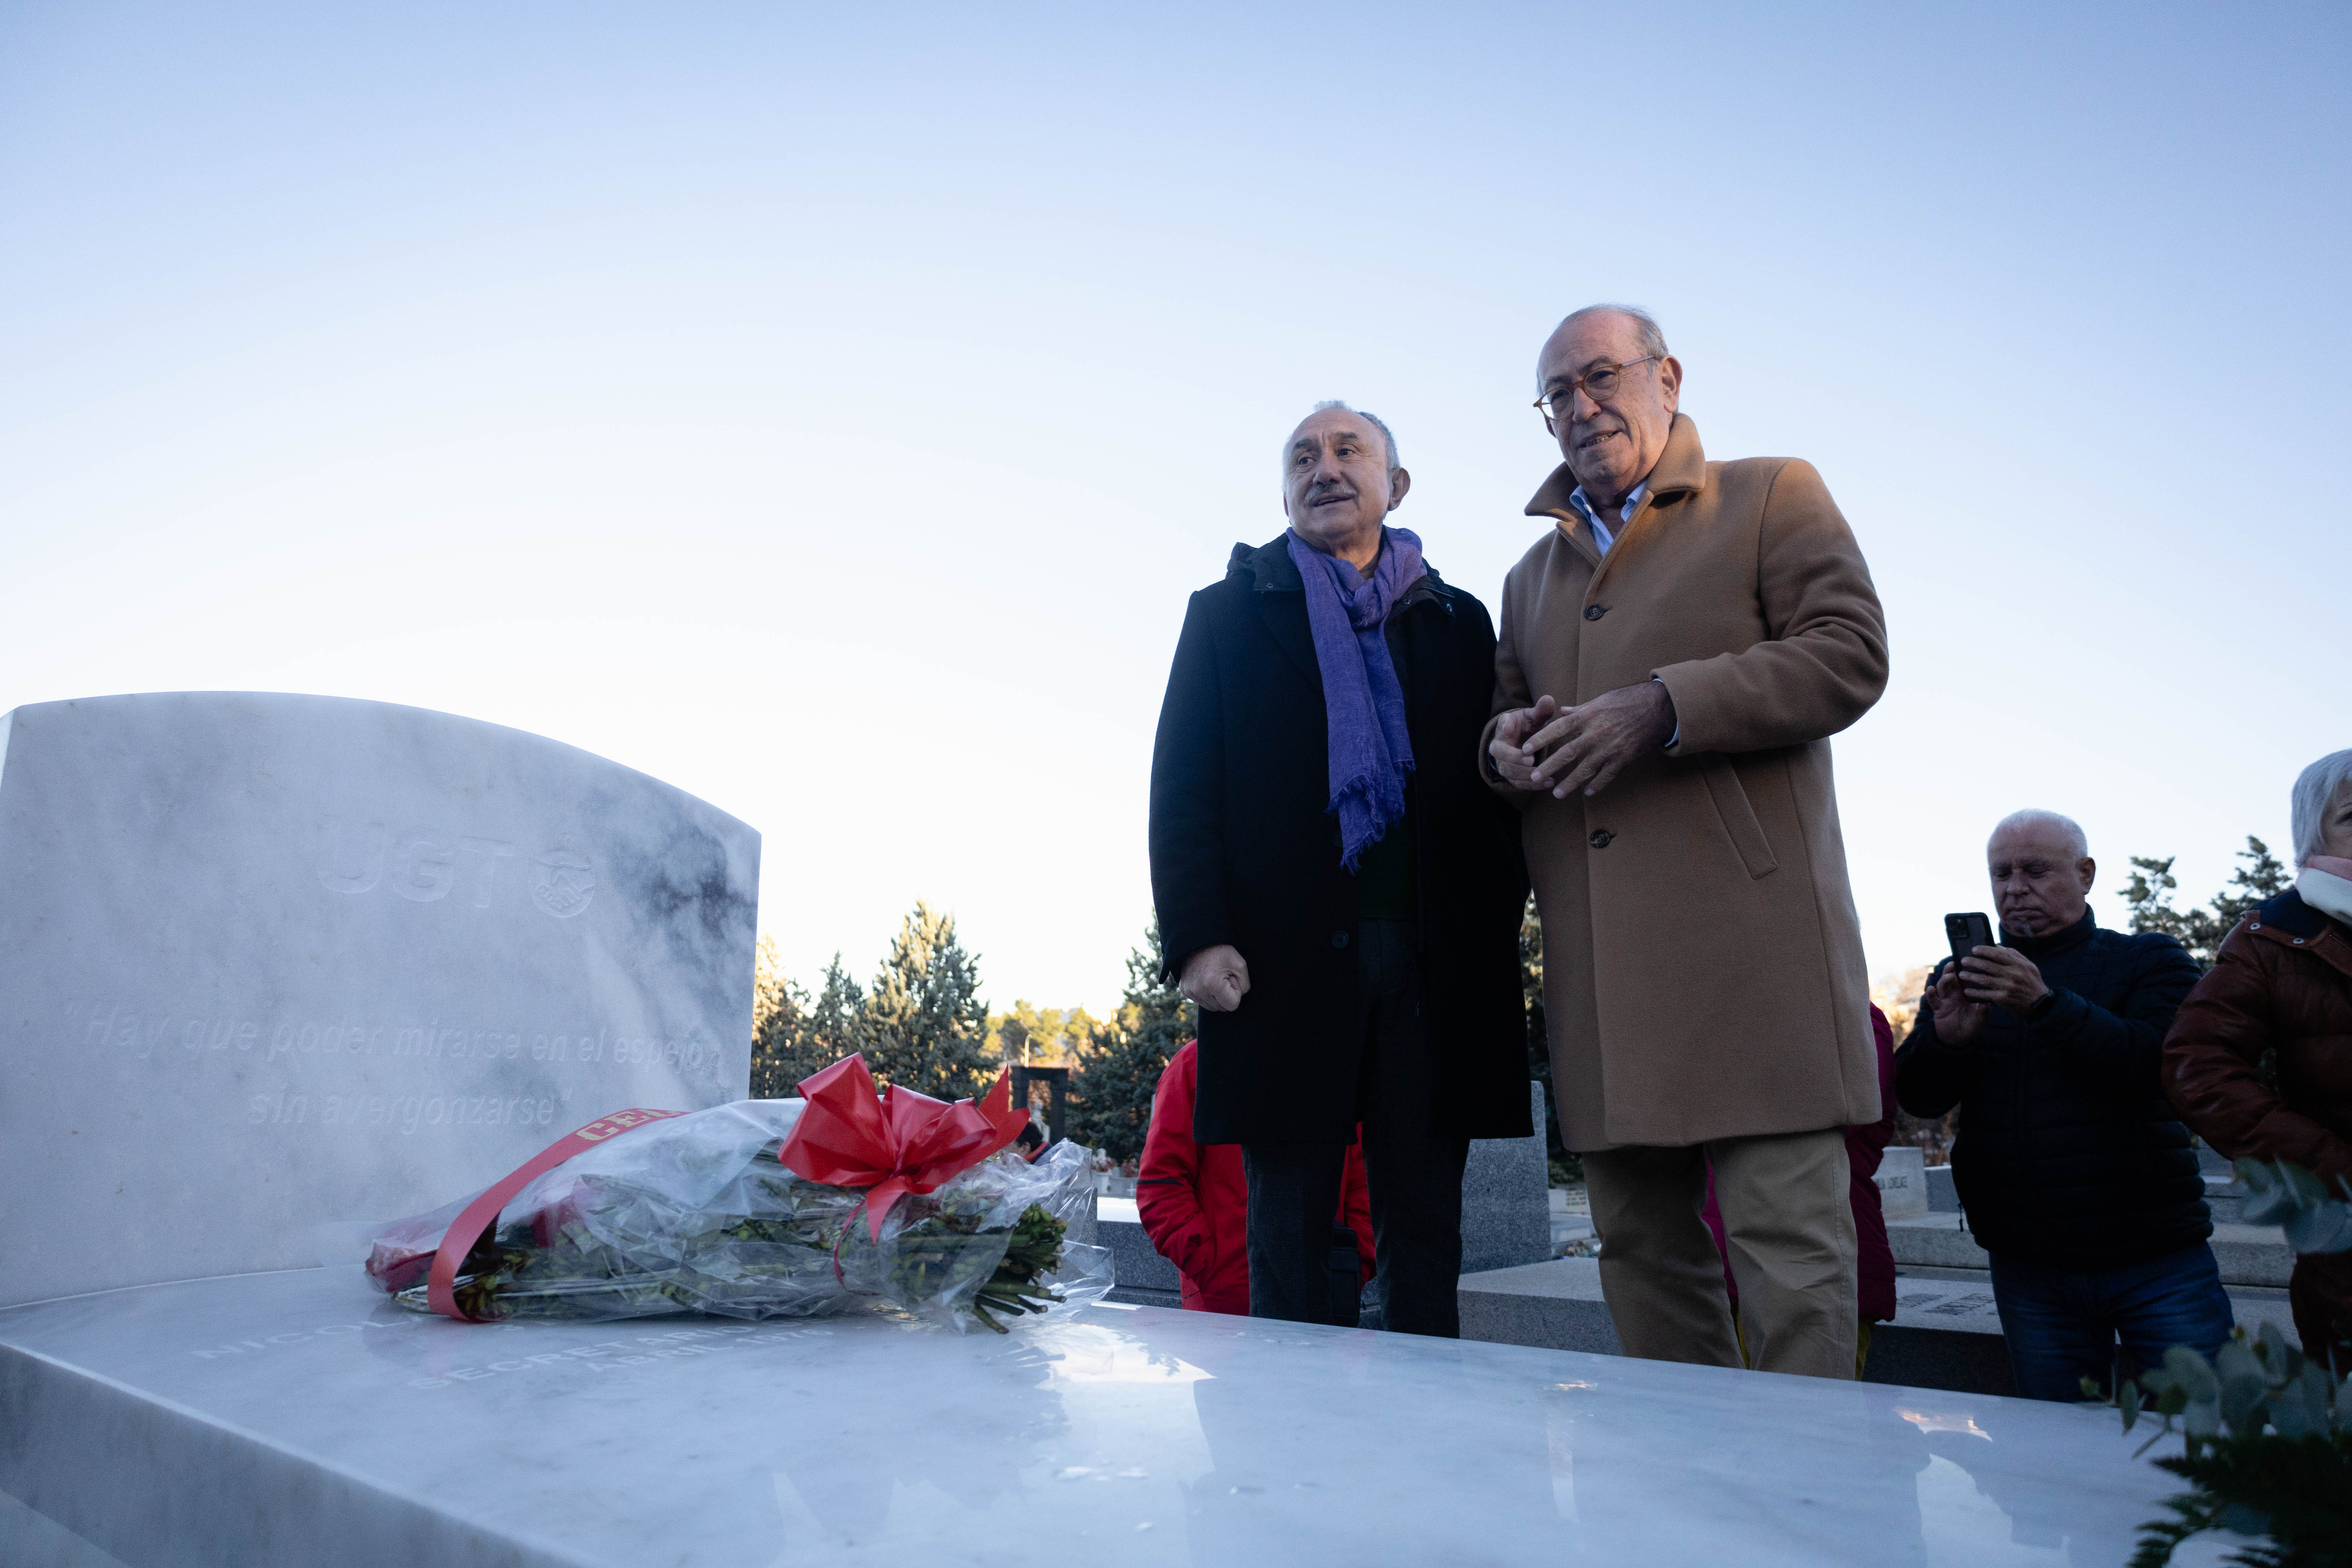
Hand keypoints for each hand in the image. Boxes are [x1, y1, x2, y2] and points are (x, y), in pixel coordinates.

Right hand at [1179, 944, 1250, 1012]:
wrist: (1198, 941)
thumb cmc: (1221, 951)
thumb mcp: (1240, 965)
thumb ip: (1245, 986)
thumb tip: (1238, 998)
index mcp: (1213, 984)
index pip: (1232, 1006)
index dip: (1236, 992)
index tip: (1231, 978)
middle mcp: (1199, 990)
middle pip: (1222, 1008)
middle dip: (1226, 995)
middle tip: (1223, 977)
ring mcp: (1190, 991)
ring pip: (1212, 1007)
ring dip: (1217, 996)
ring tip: (1215, 978)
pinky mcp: (1185, 990)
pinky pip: (1202, 1001)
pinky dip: (1207, 994)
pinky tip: (1206, 980)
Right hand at [1487, 696, 1559, 789]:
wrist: (1521, 741)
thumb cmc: (1528, 726)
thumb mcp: (1534, 717)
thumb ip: (1541, 710)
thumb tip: (1548, 699)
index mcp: (1506, 725)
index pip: (1502, 723)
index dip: (1505, 726)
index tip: (1509, 728)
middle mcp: (1499, 744)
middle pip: (1500, 752)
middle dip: (1514, 757)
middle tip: (1530, 760)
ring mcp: (1502, 761)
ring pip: (1508, 770)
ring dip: (1525, 775)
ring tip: (1545, 776)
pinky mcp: (1510, 775)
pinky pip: (1517, 783)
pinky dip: (1532, 785)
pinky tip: (1548, 783)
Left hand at [1523, 681, 1676, 798]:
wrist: (1658, 708)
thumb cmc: (1628, 700)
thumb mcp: (1601, 699)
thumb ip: (1580, 709)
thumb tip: (1562, 712)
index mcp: (1587, 717)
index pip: (1557, 729)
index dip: (1539, 739)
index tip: (1524, 749)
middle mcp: (1595, 734)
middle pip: (1567, 753)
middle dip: (1549, 766)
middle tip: (1533, 777)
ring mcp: (1609, 749)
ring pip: (1584, 770)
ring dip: (1569, 783)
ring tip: (1556, 793)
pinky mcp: (1622, 759)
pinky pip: (1606, 776)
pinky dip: (1596, 785)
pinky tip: (1587, 792)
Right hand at [1925, 966, 1987, 1044]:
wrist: (1959, 1040)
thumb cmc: (1972, 1026)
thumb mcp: (1982, 1019)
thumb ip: (1983, 1010)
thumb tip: (1986, 1001)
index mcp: (1966, 994)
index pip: (1964, 980)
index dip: (1963, 971)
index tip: (1966, 963)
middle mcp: (1955, 995)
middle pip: (1951, 979)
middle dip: (1951, 971)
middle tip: (1953, 964)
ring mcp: (1945, 1001)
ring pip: (1942, 987)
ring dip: (1944, 980)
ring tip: (1949, 976)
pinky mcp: (1938, 1009)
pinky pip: (1933, 1000)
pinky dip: (1930, 994)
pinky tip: (1931, 989)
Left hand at [1955, 946, 2050, 1014]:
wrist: (2041, 1004)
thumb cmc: (2032, 983)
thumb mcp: (2028, 966)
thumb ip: (2014, 955)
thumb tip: (1997, 946)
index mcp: (2018, 965)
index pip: (1997, 954)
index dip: (1984, 950)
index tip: (1973, 949)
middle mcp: (2012, 974)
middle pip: (1987, 966)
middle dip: (1973, 962)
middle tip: (1963, 961)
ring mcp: (2007, 987)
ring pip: (1983, 979)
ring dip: (1970, 976)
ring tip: (1961, 974)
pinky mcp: (2003, 998)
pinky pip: (1985, 994)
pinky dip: (1975, 992)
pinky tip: (1967, 991)